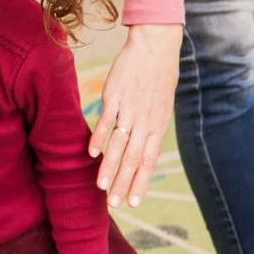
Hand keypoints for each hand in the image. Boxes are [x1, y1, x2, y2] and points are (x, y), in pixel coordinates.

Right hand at [91, 23, 181, 208]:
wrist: (155, 49)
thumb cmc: (158, 79)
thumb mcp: (161, 108)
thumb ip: (150, 130)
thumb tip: (144, 150)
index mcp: (157, 128)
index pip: (149, 162)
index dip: (140, 183)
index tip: (132, 202)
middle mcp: (145, 123)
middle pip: (134, 159)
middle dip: (123, 183)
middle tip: (114, 204)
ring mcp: (130, 110)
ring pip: (119, 145)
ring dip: (109, 167)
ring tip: (101, 186)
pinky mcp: (115, 96)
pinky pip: (106, 121)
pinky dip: (98, 137)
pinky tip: (91, 152)